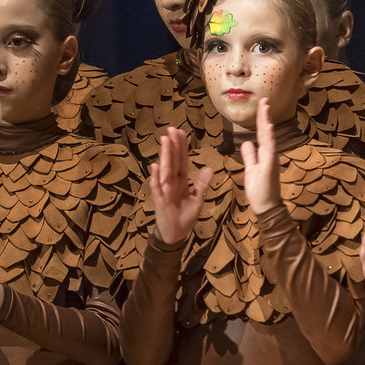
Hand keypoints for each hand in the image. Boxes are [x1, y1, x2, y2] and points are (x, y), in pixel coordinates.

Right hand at [150, 127, 211, 244]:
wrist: (176, 235)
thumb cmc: (185, 217)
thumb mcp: (197, 199)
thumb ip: (202, 184)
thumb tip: (209, 168)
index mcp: (181, 181)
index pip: (182, 160)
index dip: (182, 147)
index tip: (181, 132)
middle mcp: (172, 183)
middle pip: (173, 161)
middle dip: (173, 145)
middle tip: (172, 129)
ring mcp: (165, 190)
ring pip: (165, 169)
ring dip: (165, 155)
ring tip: (165, 140)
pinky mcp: (160, 200)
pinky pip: (157, 187)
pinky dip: (156, 177)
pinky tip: (154, 166)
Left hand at [239, 98, 282, 213]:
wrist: (267, 207)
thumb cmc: (260, 190)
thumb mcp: (251, 169)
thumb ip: (250, 156)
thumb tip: (246, 143)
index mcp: (265, 154)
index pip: (262, 133)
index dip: (261, 119)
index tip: (261, 105)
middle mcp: (270, 154)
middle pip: (267, 131)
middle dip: (265, 115)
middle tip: (264, 99)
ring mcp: (271, 160)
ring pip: (269, 137)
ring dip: (267, 122)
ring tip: (265, 107)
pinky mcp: (270, 167)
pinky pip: (270, 150)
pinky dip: (270, 138)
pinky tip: (269, 128)